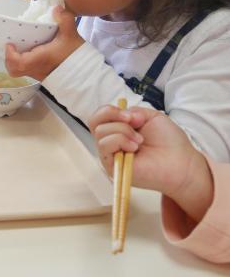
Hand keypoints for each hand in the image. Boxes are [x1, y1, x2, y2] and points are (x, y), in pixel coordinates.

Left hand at [4, 6, 83, 80]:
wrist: (86, 72)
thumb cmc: (75, 55)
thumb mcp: (71, 35)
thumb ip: (64, 19)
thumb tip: (57, 8)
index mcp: (39, 60)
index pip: (18, 63)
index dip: (10, 55)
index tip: (10, 43)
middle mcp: (36, 69)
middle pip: (14, 70)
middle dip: (9, 59)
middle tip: (12, 46)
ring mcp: (38, 74)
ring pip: (19, 72)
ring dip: (15, 61)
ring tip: (19, 48)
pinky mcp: (41, 76)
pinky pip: (26, 71)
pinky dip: (22, 63)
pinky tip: (29, 52)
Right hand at [90, 105, 212, 221]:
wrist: (181, 163)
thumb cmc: (169, 142)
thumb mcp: (152, 116)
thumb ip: (134, 111)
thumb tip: (123, 116)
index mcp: (118, 129)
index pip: (99, 116)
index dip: (110, 110)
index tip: (130, 115)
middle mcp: (111, 141)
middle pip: (95, 122)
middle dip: (114, 117)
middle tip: (134, 123)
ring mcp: (110, 154)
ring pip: (100, 133)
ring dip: (122, 131)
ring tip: (139, 140)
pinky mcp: (112, 166)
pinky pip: (104, 146)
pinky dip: (120, 141)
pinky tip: (135, 148)